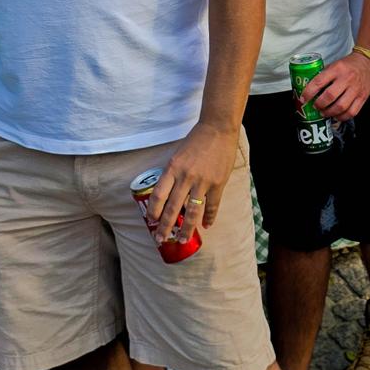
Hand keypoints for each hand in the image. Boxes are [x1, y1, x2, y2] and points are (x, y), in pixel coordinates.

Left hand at [144, 123, 237, 238]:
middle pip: (173, 208)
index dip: (154, 211)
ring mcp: (203, 182)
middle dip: (166, 227)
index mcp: (172, 168)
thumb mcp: (177, 155)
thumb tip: (168, 195)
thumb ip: (173, 174)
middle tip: (161, 239)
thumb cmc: (196, 140)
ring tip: (183, 240)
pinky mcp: (218, 183)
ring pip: (192, 212)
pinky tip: (206, 226)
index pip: (159, 195)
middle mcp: (186, 177)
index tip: (151, 222)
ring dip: (186, 229)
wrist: (218, 129)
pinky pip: (212, 206)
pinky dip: (209, 218)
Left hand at [301, 51, 369, 119]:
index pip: (319, 82)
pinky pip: (352, 112)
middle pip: (330, 96)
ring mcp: (356, 89)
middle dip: (319, 104)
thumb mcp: (334, 64)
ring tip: (324, 112)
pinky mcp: (363, 97)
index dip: (309, 92)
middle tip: (315, 106)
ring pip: (341, 107)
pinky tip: (336, 115)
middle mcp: (347, 79)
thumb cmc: (348, 65)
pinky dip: (342, 117)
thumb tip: (309, 89)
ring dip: (329, 112)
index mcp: (337, 69)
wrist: (368, 63)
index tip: (303, 98)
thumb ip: (324, 76)